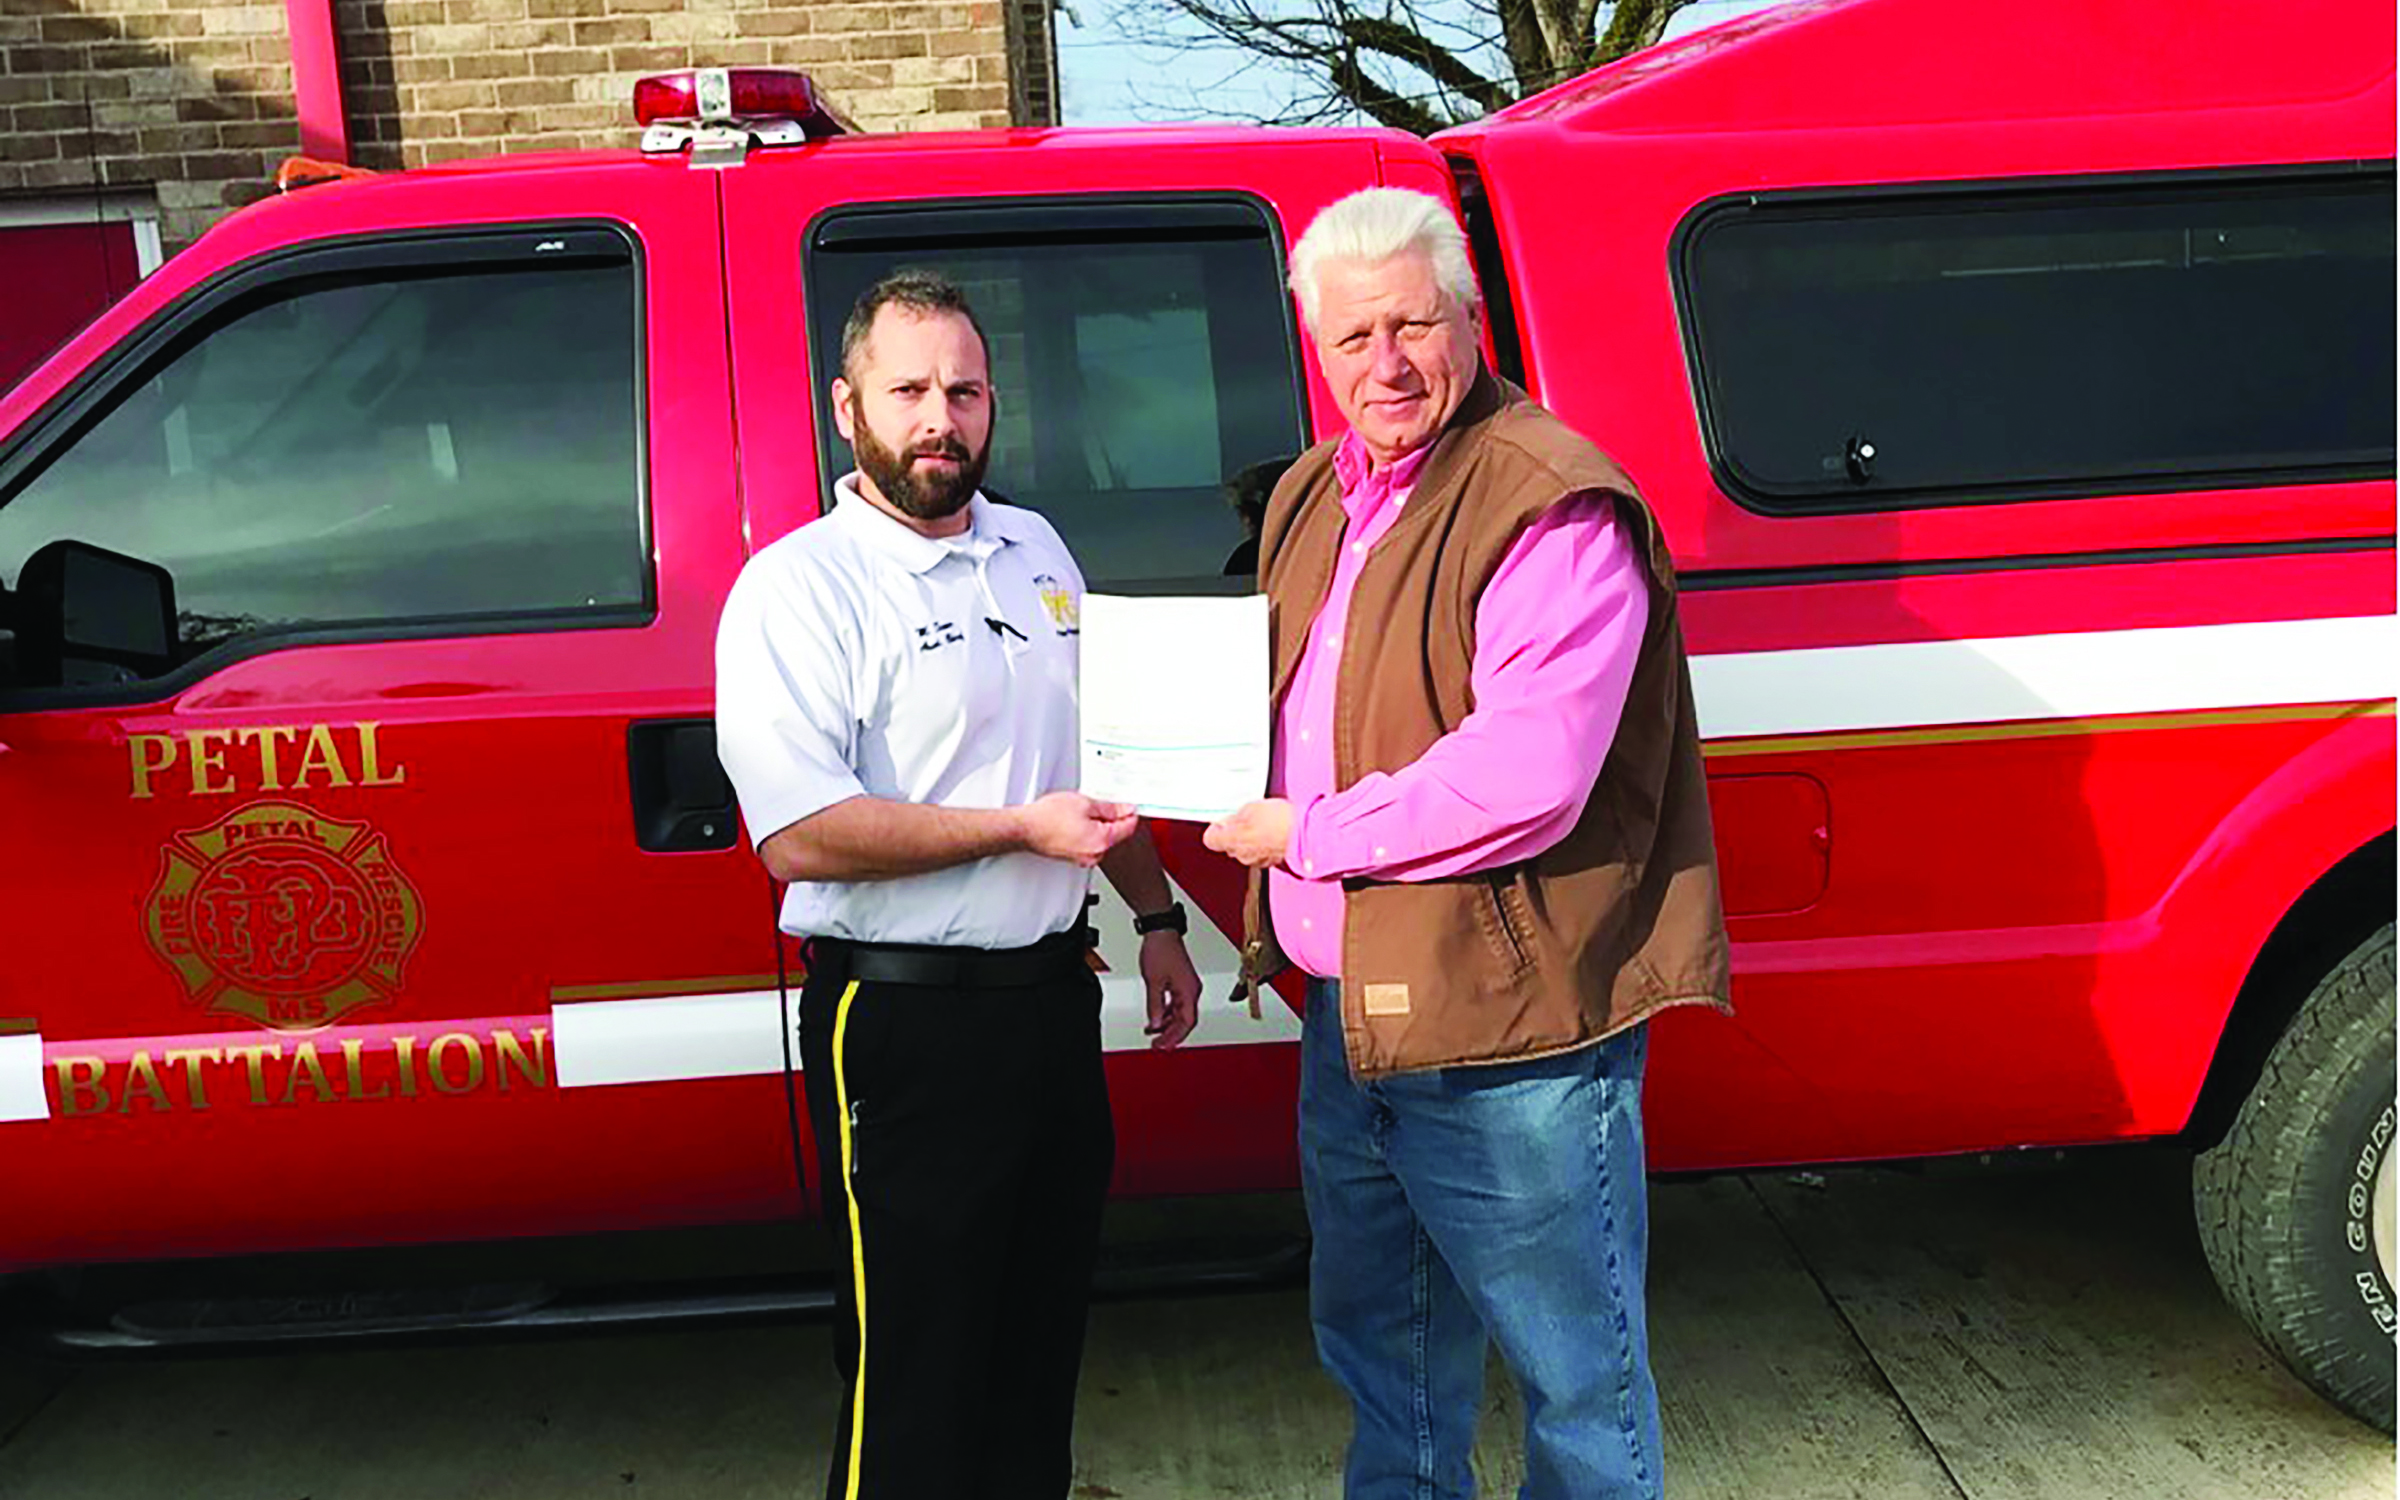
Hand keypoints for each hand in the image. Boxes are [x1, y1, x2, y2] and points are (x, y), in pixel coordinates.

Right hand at [1018, 792, 1139, 866]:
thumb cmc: (1047, 818)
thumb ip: (1110, 808)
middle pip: (1116, 834)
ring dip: (1097, 824)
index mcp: (1101, 842)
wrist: (1024, 829)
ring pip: (1102, 838)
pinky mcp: (1074, 857)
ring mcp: (1084, 858)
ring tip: (1080, 812)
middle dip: (1111, 818)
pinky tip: (1073, 821)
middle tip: (1096, 803)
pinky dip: (1086, 831)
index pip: (1128, 827)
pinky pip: (1089, 842)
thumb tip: (1126, 810)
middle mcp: (1095, 854)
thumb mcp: (1084, 803)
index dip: (1130, 812)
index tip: (1128, 804)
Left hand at [1138, 931, 1201, 1049]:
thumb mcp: (1154, 982)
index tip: (1164, 1046)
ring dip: (1167, 1024)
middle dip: (1170, 1034)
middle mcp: (1191, 989)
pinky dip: (1166, 1013)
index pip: (1187, 1022)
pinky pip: (1175, 1003)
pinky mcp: (1179, 980)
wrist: (1161, 931)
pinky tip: (1156, 1018)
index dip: (1175, 1037)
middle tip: (1157, 1045)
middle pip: (1185, 1020)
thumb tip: (1156, 1024)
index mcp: (1189, 991)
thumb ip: (1155, 1006)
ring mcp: (1186, 985)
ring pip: (1179, 1012)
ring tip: (1153, 1034)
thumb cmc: (1161, 950)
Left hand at [1203, 799, 1294, 869]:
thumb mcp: (1252, 808)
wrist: (1307, 835)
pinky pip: (1264, 854)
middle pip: (1229, 845)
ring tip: (1265, 823)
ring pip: (1247, 850)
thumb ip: (1235, 817)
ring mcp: (1259, 862)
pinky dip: (1267, 845)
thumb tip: (1228, 820)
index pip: (1210, 839)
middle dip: (1236, 833)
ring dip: (1253, 839)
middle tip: (1247, 818)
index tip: (1223, 820)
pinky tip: (1276, 833)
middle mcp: (1242, 856)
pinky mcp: (1274, 863)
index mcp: (1232, 841)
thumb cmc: (1281, 821)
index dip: (1216, 829)